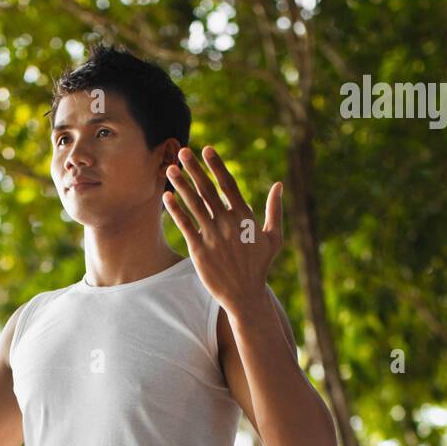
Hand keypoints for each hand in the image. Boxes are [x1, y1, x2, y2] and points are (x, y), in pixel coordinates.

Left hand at [163, 147, 282, 314]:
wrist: (244, 295)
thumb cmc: (259, 266)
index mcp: (245, 216)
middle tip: (183, 151)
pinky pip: (185, 225)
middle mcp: (227, 223)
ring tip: (170, 169)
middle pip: (208, 190)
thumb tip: (279, 185)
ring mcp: (213, 236)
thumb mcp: (274, 238)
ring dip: (181, 185)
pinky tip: (167, 196)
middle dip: (194, 169)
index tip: (206, 149)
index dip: (216, 165)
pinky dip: (175, 210)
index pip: (228, 184)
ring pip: (194, 205)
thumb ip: (275, 210)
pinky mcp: (199, 250)